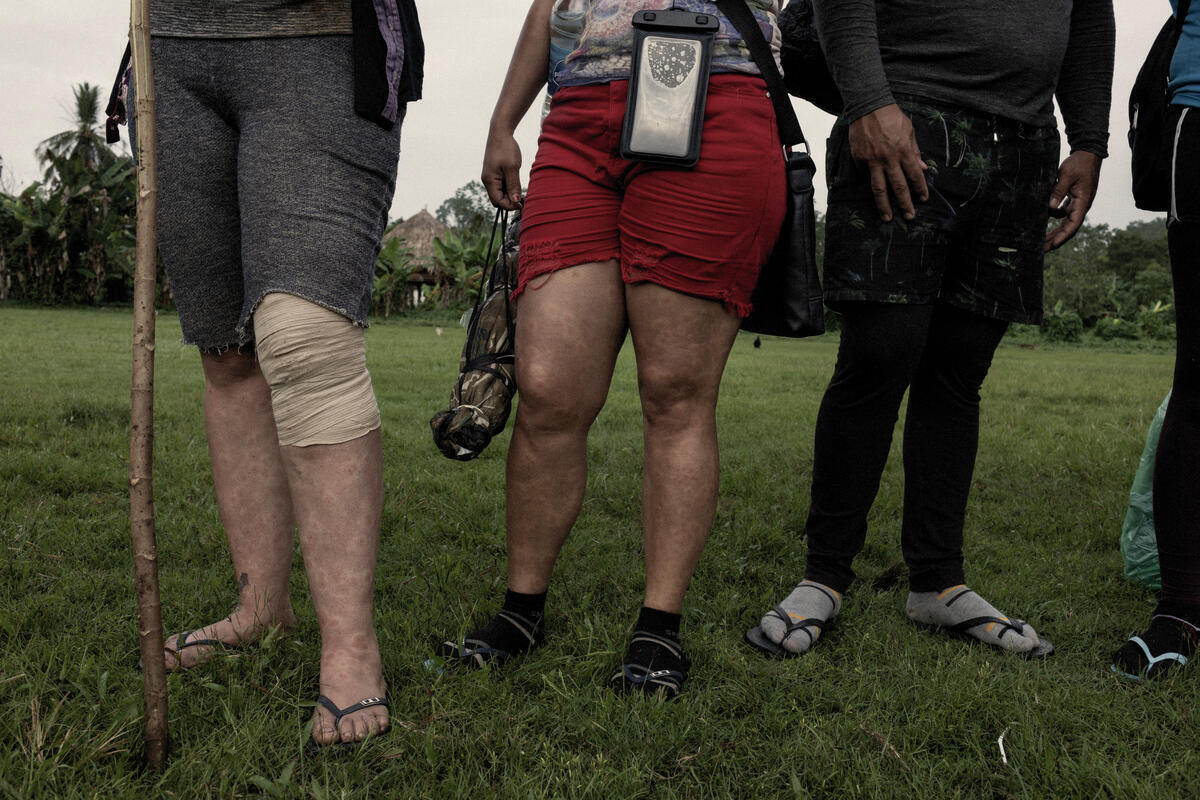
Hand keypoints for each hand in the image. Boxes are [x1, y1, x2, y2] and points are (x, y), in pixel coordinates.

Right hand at [481, 130, 523, 209]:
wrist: (500, 133)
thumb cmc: (506, 148)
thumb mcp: (512, 168)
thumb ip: (513, 185)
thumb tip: (515, 201)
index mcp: (489, 180)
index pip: (498, 201)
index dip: (510, 206)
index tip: (521, 204)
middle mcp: (487, 180)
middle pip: (497, 199)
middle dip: (508, 202)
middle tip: (521, 199)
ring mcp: (489, 176)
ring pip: (498, 193)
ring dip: (509, 195)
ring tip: (520, 189)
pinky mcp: (493, 173)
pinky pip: (499, 186)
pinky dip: (507, 188)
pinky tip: (515, 182)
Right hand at [849, 104, 928, 221]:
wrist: (868, 107)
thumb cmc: (892, 117)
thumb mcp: (909, 131)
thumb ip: (915, 151)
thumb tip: (923, 168)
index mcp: (904, 151)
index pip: (914, 175)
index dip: (920, 189)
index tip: (923, 199)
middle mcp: (889, 158)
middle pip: (898, 186)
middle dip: (905, 204)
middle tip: (909, 217)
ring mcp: (872, 160)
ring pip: (879, 188)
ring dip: (884, 205)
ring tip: (887, 217)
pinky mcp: (860, 159)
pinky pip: (865, 174)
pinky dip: (869, 181)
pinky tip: (873, 191)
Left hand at [1044, 151, 1101, 251]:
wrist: (1088, 154)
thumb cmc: (1079, 163)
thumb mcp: (1066, 176)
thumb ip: (1058, 191)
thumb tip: (1049, 207)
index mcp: (1083, 201)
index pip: (1073, 223)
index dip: (1063, 236)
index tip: (1053, 245)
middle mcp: (1082, 205)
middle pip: (1069, 227)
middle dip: (1056, 239)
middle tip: (1042, 249)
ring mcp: (1078, 203)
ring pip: (1066, 222)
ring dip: (1055, 231)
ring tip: (1042, 240)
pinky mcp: (1074, 199)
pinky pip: (1065, 213)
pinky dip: (1056, 218)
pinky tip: (1045, 219)